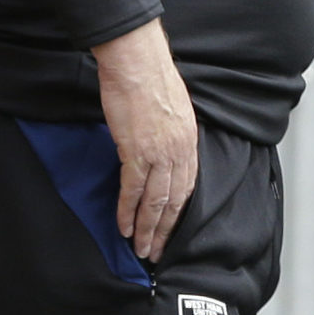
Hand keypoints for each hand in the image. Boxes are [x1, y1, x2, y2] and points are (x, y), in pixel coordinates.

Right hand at [94, 18, 197, 260]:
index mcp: (189, 140)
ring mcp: (159, 153)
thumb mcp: (173, 108)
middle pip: (175, 200)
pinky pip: (133, 190)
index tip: (173, 230)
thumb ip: (171, 133)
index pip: (188, 185)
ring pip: (156, 201)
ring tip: (141, 248)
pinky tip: (124, 227)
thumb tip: (163, 147)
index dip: (180, 212)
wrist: (137, 62)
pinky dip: (128, 211)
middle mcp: (180, 151)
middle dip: (166, 229)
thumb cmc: (151, 78)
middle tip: (158, 252)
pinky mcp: (136, 152)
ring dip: (147, 228)